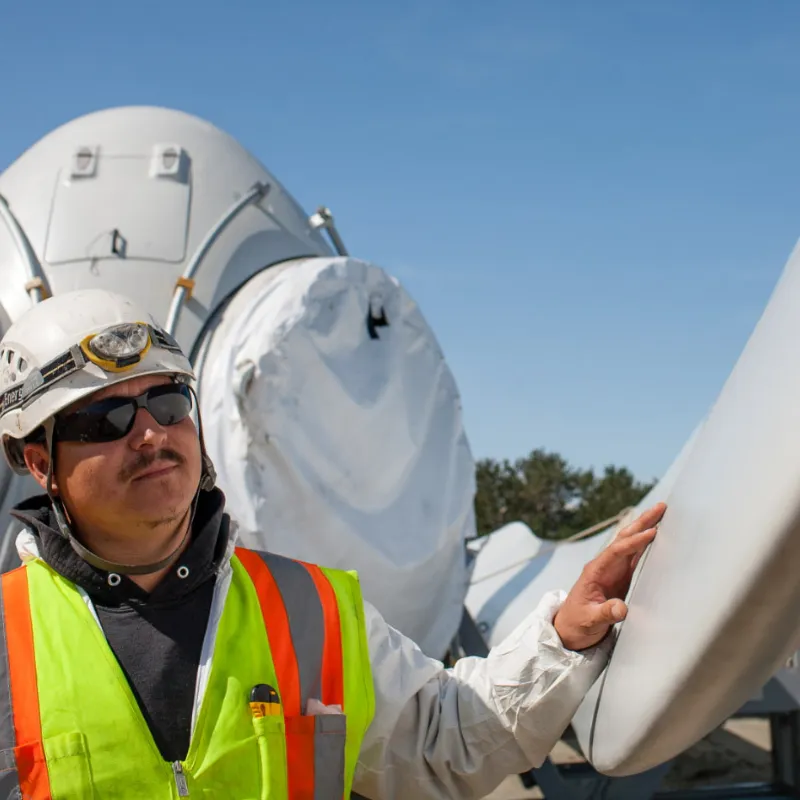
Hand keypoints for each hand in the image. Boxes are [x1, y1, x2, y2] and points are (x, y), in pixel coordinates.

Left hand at [553, 502, 666, 650]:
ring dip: (645, 528)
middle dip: (642, 522)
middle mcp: (604, 565)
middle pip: (624, 538)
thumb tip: (622, 609)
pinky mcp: (620, 576)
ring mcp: (612, 570)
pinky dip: (646, 544)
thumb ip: (605, 613)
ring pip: (631, 543)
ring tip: (662, 512)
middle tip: (661, 507)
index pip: (617, 551)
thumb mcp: (590, 620)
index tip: (652, 532)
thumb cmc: (578, 623)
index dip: (635, 542)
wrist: (570, 628)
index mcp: (595, 571)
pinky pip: (635, 556)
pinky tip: (657, 535)